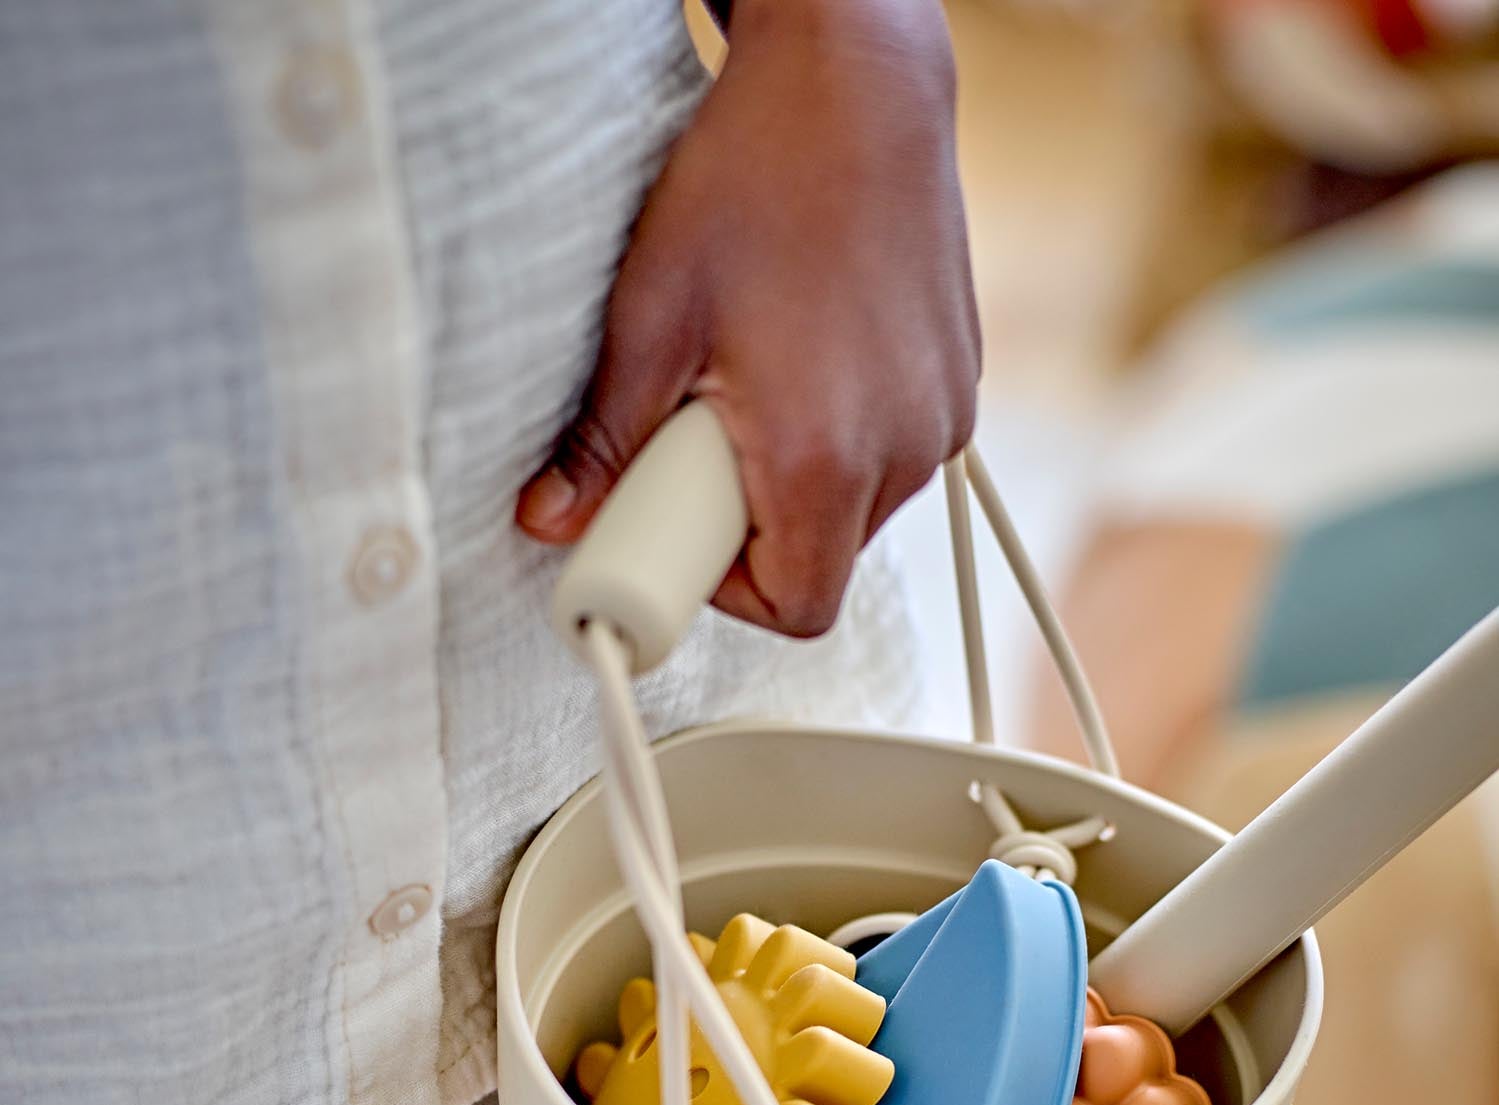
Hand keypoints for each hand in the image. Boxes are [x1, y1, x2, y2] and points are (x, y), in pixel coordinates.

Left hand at [516, 0, 979, 638]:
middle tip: (701, 442)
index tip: (682, 533)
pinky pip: (893, 456)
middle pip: (824, 562)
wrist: (857, 79)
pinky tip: (804, 356)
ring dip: (799, 481)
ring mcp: (943, 418)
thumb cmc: (758, 175)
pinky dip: (843, 437)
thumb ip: (603, 439)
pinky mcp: (960, 385)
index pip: (794, 610)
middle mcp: (903, 451)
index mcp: (826, 456)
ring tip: (755, 383)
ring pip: (859, 511)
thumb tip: (552, 517)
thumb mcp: (651, 314)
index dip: (728, 595)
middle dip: (754, 528)